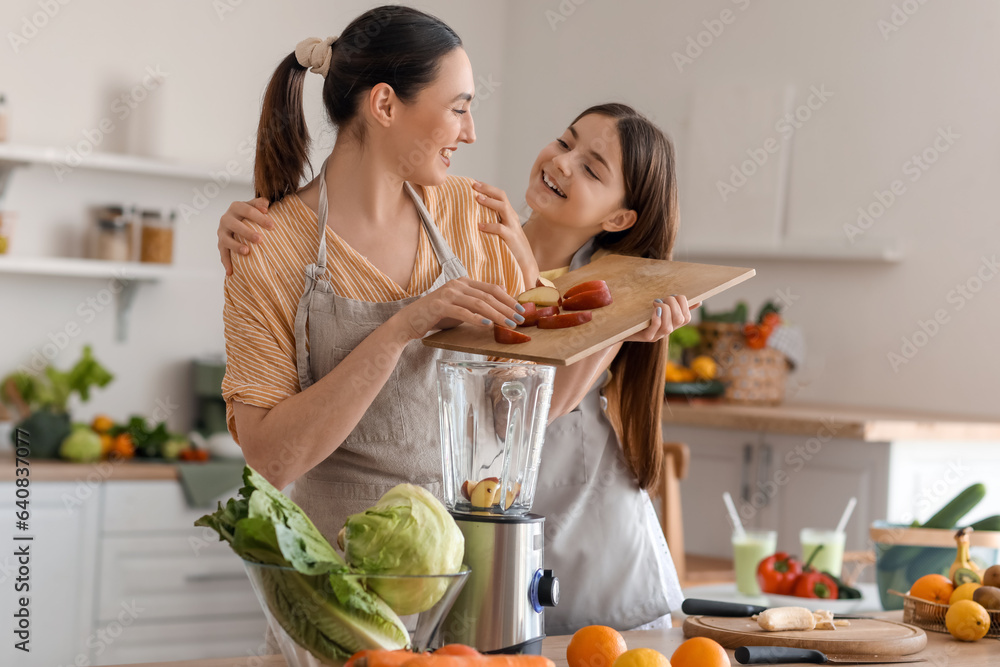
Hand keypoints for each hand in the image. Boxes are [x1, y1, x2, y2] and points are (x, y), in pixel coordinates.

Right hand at [218, 197, 274, 275]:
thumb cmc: (250, 213)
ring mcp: (222, 231)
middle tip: (260, 239)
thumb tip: (265, 206)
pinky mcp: (220, 243)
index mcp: (236, 207)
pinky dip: (226, 262)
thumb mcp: (254, 205)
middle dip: (247, 232)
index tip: (272, 226)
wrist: (237, 217)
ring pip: (226, 239)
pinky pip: (222, 253)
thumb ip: (260, 203)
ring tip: (247, 252)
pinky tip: (230, 272)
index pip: (247, 210)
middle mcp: (226, 218)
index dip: (259, 217)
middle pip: (234, 224)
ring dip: (235, 246)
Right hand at [390, 277, 526, 340]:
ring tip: (508, 324)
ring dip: (497, 315)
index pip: (491, 289)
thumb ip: (475, 305)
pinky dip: (477, 318)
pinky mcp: (440, 305)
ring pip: (479, 303)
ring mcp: (448, 294)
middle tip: (519, 320)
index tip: (520, 310)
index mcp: (463, 282)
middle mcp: (457, 284)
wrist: (410, 321)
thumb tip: (498, 311)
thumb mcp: (459, 307)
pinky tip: (488, 325)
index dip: (508, 299)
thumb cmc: (437, 316)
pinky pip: (462, 311)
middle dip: (506, 308)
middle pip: (488, 296)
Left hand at [472, 180, 539, 286]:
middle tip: (473, 185)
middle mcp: (512, 218)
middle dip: (487, 189)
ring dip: (490, 202)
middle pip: (502, 197)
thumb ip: (493, 224)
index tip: (474, 183)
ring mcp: (513, 227)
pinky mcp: (512, 239)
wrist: (526, 266)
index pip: (500, 196)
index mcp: (510, 216)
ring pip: (503, 208)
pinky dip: (490, 226)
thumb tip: (473, 219)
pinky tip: (480, 226)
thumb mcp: (502, 233)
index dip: (488, 188)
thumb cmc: (512, 250)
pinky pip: (501, 228)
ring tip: (478, 198)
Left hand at [623, 295, 700, 342]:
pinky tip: (654, 309)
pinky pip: (655, 329)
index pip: (687, 317)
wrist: (622, 328)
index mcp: (672, 324)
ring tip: (656, 302)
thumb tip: (699, 301)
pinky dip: (658, 317)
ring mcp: (656, 335)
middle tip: (662, 298)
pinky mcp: (645, 336)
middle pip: (680, 319)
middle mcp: (667, 331)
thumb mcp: (660, 309)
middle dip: (673, 304)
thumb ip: (676, 305)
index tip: (672, 295)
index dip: (683, 303)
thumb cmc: (642, 316)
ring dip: (665, 310)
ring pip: (669, 327)